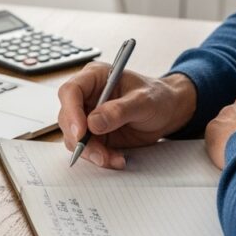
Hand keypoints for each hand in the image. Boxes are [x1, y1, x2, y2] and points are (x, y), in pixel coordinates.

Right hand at [57, 62, 195, 169]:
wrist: (168, 112)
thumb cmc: (157, 97)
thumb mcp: (144, 101)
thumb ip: (119, 110)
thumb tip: (93, 123)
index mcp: (94, 77)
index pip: (71, 90)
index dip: (71, 111)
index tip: (81, 132)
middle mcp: (86, 96)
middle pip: (67, 117)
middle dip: (81, 139)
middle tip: (100, 153)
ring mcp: (88, 116)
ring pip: (74, 137)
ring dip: (91, 152)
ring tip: (114, 158)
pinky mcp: (94, 134)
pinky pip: (88, 149)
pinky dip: (100, 158)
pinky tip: (117, 158)